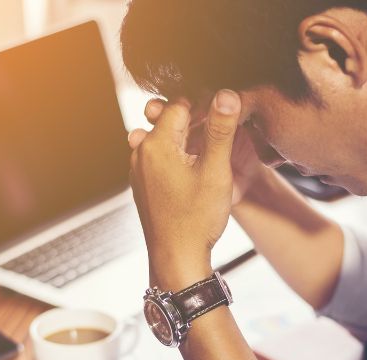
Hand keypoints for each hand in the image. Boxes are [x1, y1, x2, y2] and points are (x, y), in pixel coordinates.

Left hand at [128, 90, 241, 288]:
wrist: (177, 258)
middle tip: (222, 129)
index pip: (181, 105)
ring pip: (166, 140)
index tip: (225, 113)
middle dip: (196, 121)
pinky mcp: (144, 185)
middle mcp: (141, 153)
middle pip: (171, 121)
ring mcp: (139, 170)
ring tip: (213, 149)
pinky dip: (178, 157)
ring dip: (188, 140)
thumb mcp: (215, 171)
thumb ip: (220, 130)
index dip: (206, 105)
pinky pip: (161, 159)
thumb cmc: (196, 219)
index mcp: (156, 144)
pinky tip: (197, 168)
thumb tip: (227, 93)